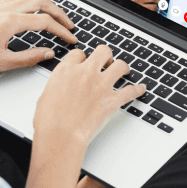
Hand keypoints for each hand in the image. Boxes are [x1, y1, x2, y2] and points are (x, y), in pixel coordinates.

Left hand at [0, 0, 76, 74]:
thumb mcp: (3, 62)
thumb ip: (30, 57)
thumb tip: (48, 52)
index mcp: (10, 22)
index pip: (45, 22)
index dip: (62, 30)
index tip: (70, 38)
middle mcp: (4, 9)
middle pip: (40, 1)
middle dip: (58, 11)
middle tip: (68, 23)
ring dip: (42, 2)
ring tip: (51, 14)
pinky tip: (23, 8)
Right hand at [22, 45, 143, 187]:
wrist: (60, 135)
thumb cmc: (49, 121)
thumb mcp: (45, 96)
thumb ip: (57, 86)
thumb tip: (60, 89)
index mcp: (67, 70)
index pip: (79, 53)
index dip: (83, 58)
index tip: (84, 63)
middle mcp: (86, 73)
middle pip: (102, 51)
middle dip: (106, 55)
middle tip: (107, 62)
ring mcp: (101, 85)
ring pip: (119, 65)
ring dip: (123, 67)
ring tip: (124, 71)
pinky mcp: (112, 100)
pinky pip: (131, 90)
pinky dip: (138, 90)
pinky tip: (141, 89)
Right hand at [130, 0, 158, 10]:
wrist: (128, 7)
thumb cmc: (136, 0)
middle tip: (155, 1)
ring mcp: (140, 7)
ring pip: (154, 6)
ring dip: (155, 6)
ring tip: (153, 5)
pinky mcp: (142, 13)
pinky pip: (152, 12)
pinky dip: (153, 10)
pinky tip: (150, 9)